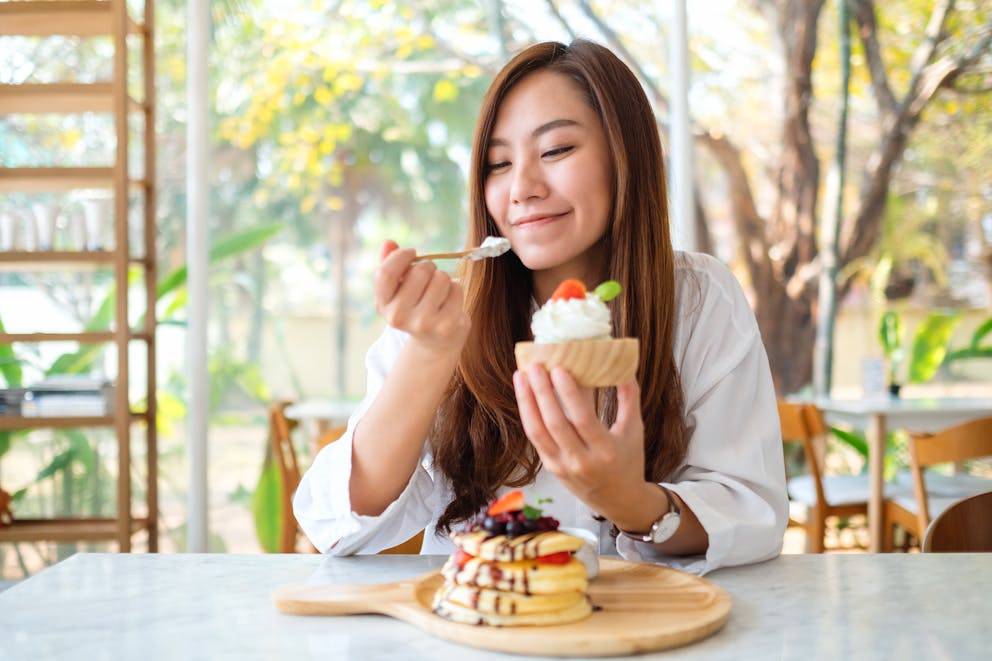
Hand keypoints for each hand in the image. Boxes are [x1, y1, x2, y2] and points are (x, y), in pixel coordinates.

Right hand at [374, 240, 469, 354]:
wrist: (435, 341)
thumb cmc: (415, 306)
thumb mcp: (398, 289)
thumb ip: (389, 264)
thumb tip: (388, 243)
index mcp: (383, 305)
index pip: (386, 273)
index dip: (401, 256)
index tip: (412, 252)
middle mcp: (398, 317)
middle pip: (420, 271)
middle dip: (428, 266)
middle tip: (430, 275)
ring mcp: (422, 323)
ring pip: (441, 277)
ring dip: (443, 277)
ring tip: (439, 290)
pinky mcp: (445, 325)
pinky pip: (456, 288)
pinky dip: (456, 288)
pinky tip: (450, 300)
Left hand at [513, 365, 648, 517]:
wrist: (620, 501)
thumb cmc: (629, 461)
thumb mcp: (635, 430)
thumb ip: (629, 398)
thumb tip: (624, 365)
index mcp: (606, 452)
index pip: (583, 419)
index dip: (569, 394)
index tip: (559, 369)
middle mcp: (581, 462)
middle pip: (555, 424)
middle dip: (542, 392)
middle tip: (535, 366)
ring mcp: (562, 467)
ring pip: (537, 432)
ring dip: (527, 402)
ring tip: (521, 376)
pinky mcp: (551, 468)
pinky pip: (535, 439)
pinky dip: (528, 415)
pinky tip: (525, 396)